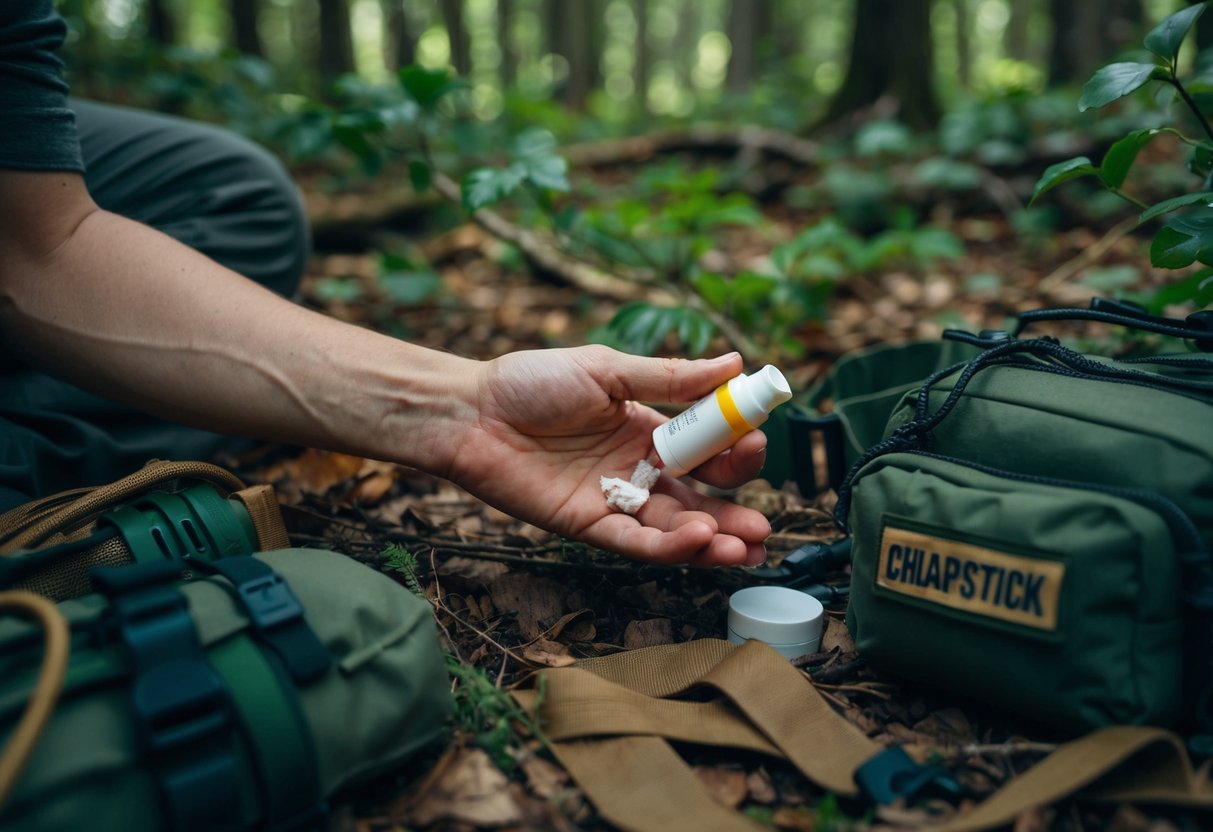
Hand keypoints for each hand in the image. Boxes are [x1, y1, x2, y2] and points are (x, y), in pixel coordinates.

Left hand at [446, 345, 771, 566]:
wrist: (470, 413)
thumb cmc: (531, 382)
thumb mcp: (607, 371)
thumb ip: (670, 378)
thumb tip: (735, 363)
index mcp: (646, 427)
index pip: (705, 445)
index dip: (734, 448)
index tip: (756, 442)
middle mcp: (636, 468)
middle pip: (698, 497)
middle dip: (734, 510)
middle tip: (765, 522)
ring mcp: (614, 499)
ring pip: (673, 528)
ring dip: (712, 538)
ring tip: (747, 544)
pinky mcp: (586, 525)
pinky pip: (634, 541)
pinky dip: (668, 546)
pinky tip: (699, 541)